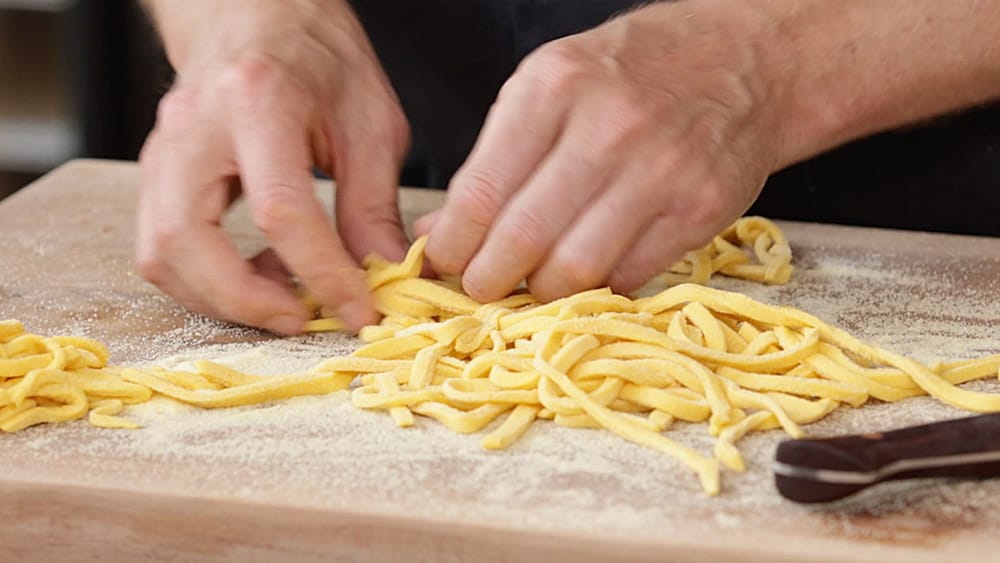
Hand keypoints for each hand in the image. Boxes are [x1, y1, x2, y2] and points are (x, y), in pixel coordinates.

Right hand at [137, 0, 409, 333]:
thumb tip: (384, 272)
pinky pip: (161, 247)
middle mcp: (194, 127)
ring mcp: (162, 150)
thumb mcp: (369, 119)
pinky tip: (259, 276)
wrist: (255, 12)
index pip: (280, 209)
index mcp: (257, 100)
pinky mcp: (155, 172)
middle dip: (246, 302)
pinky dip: (206, 281)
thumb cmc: (317, 56)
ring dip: (220, 299)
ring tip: (285, 300)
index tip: (357, 310)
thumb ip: (373, 200)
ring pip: (159, 253)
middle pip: (186, 240)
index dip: (321, 273)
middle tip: (304, 320)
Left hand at [420, 0, 790, 301]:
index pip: (481, 192)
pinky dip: (597, 286)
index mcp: (555, 87)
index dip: (451, 244)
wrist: (747, 62)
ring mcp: (661, 172)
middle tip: (479, 287)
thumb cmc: (636, 70)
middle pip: (522, 239)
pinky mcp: (700, 211)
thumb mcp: (553, 83)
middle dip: (486, 279)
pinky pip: (627, 276)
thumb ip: (495, 156)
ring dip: (540, 292)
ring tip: (531, 283)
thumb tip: (439, 229)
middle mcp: (608, 128)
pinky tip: (587, 270)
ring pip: (574, 269)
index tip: (442, 262)